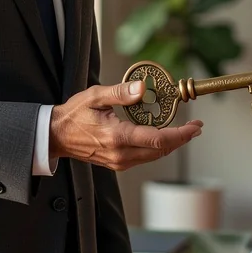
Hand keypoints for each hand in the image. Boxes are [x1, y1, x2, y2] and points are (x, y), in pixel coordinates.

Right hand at [50, 80, 201, 171]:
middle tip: (195, 127)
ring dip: (171, 144)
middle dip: (181, 139)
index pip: (159, 139)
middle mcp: (121, 153)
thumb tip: (143, 88)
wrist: (55, 136)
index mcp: (117, 136)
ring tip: (184, 131)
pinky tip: (163, 136)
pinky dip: (157, 147)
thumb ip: (121, 93)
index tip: (194, 126)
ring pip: (154, 156)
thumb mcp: (95, 96)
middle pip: (161, 150)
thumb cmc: (73, 115)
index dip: (181, 134)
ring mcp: (119, 161)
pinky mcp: (118, 164)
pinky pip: (144, 157)